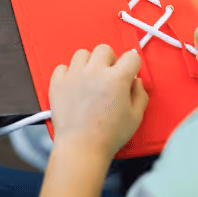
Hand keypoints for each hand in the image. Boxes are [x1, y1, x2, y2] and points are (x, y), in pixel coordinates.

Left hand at [48, 45, 147, 160]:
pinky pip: (62, 67)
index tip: (128, 73)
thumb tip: (135, 81)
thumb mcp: (136, 117)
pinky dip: (68, 74)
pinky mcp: (58, 82)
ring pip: (82, 54)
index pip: (130, 57)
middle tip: (108, 76)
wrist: (82, 147)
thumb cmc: (109, 135)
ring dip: (88, 63)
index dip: (132, 65)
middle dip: (109, 60)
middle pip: (104, 49)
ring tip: (90, 80)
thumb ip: (140, 94)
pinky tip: (74, 86)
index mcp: (117, 78)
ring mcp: (74, 75)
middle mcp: (95, 71)